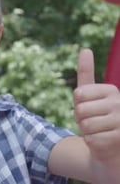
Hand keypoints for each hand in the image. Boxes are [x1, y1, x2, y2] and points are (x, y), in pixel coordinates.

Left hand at [74, 48, 119, 162]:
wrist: (110, 145)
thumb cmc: (97, 116)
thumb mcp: (89, 94)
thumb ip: (86, 72)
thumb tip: (85, 49)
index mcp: (111, 90)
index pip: (79, 94)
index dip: (77, 104)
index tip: (88, 107)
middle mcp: (119, 103)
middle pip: (81, 110)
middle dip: (80, 119)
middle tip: (92, 121)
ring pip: (86, 125)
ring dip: (86, 131)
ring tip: (97, 130)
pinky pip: (92, 139)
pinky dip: (91, 142)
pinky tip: (101, 141)